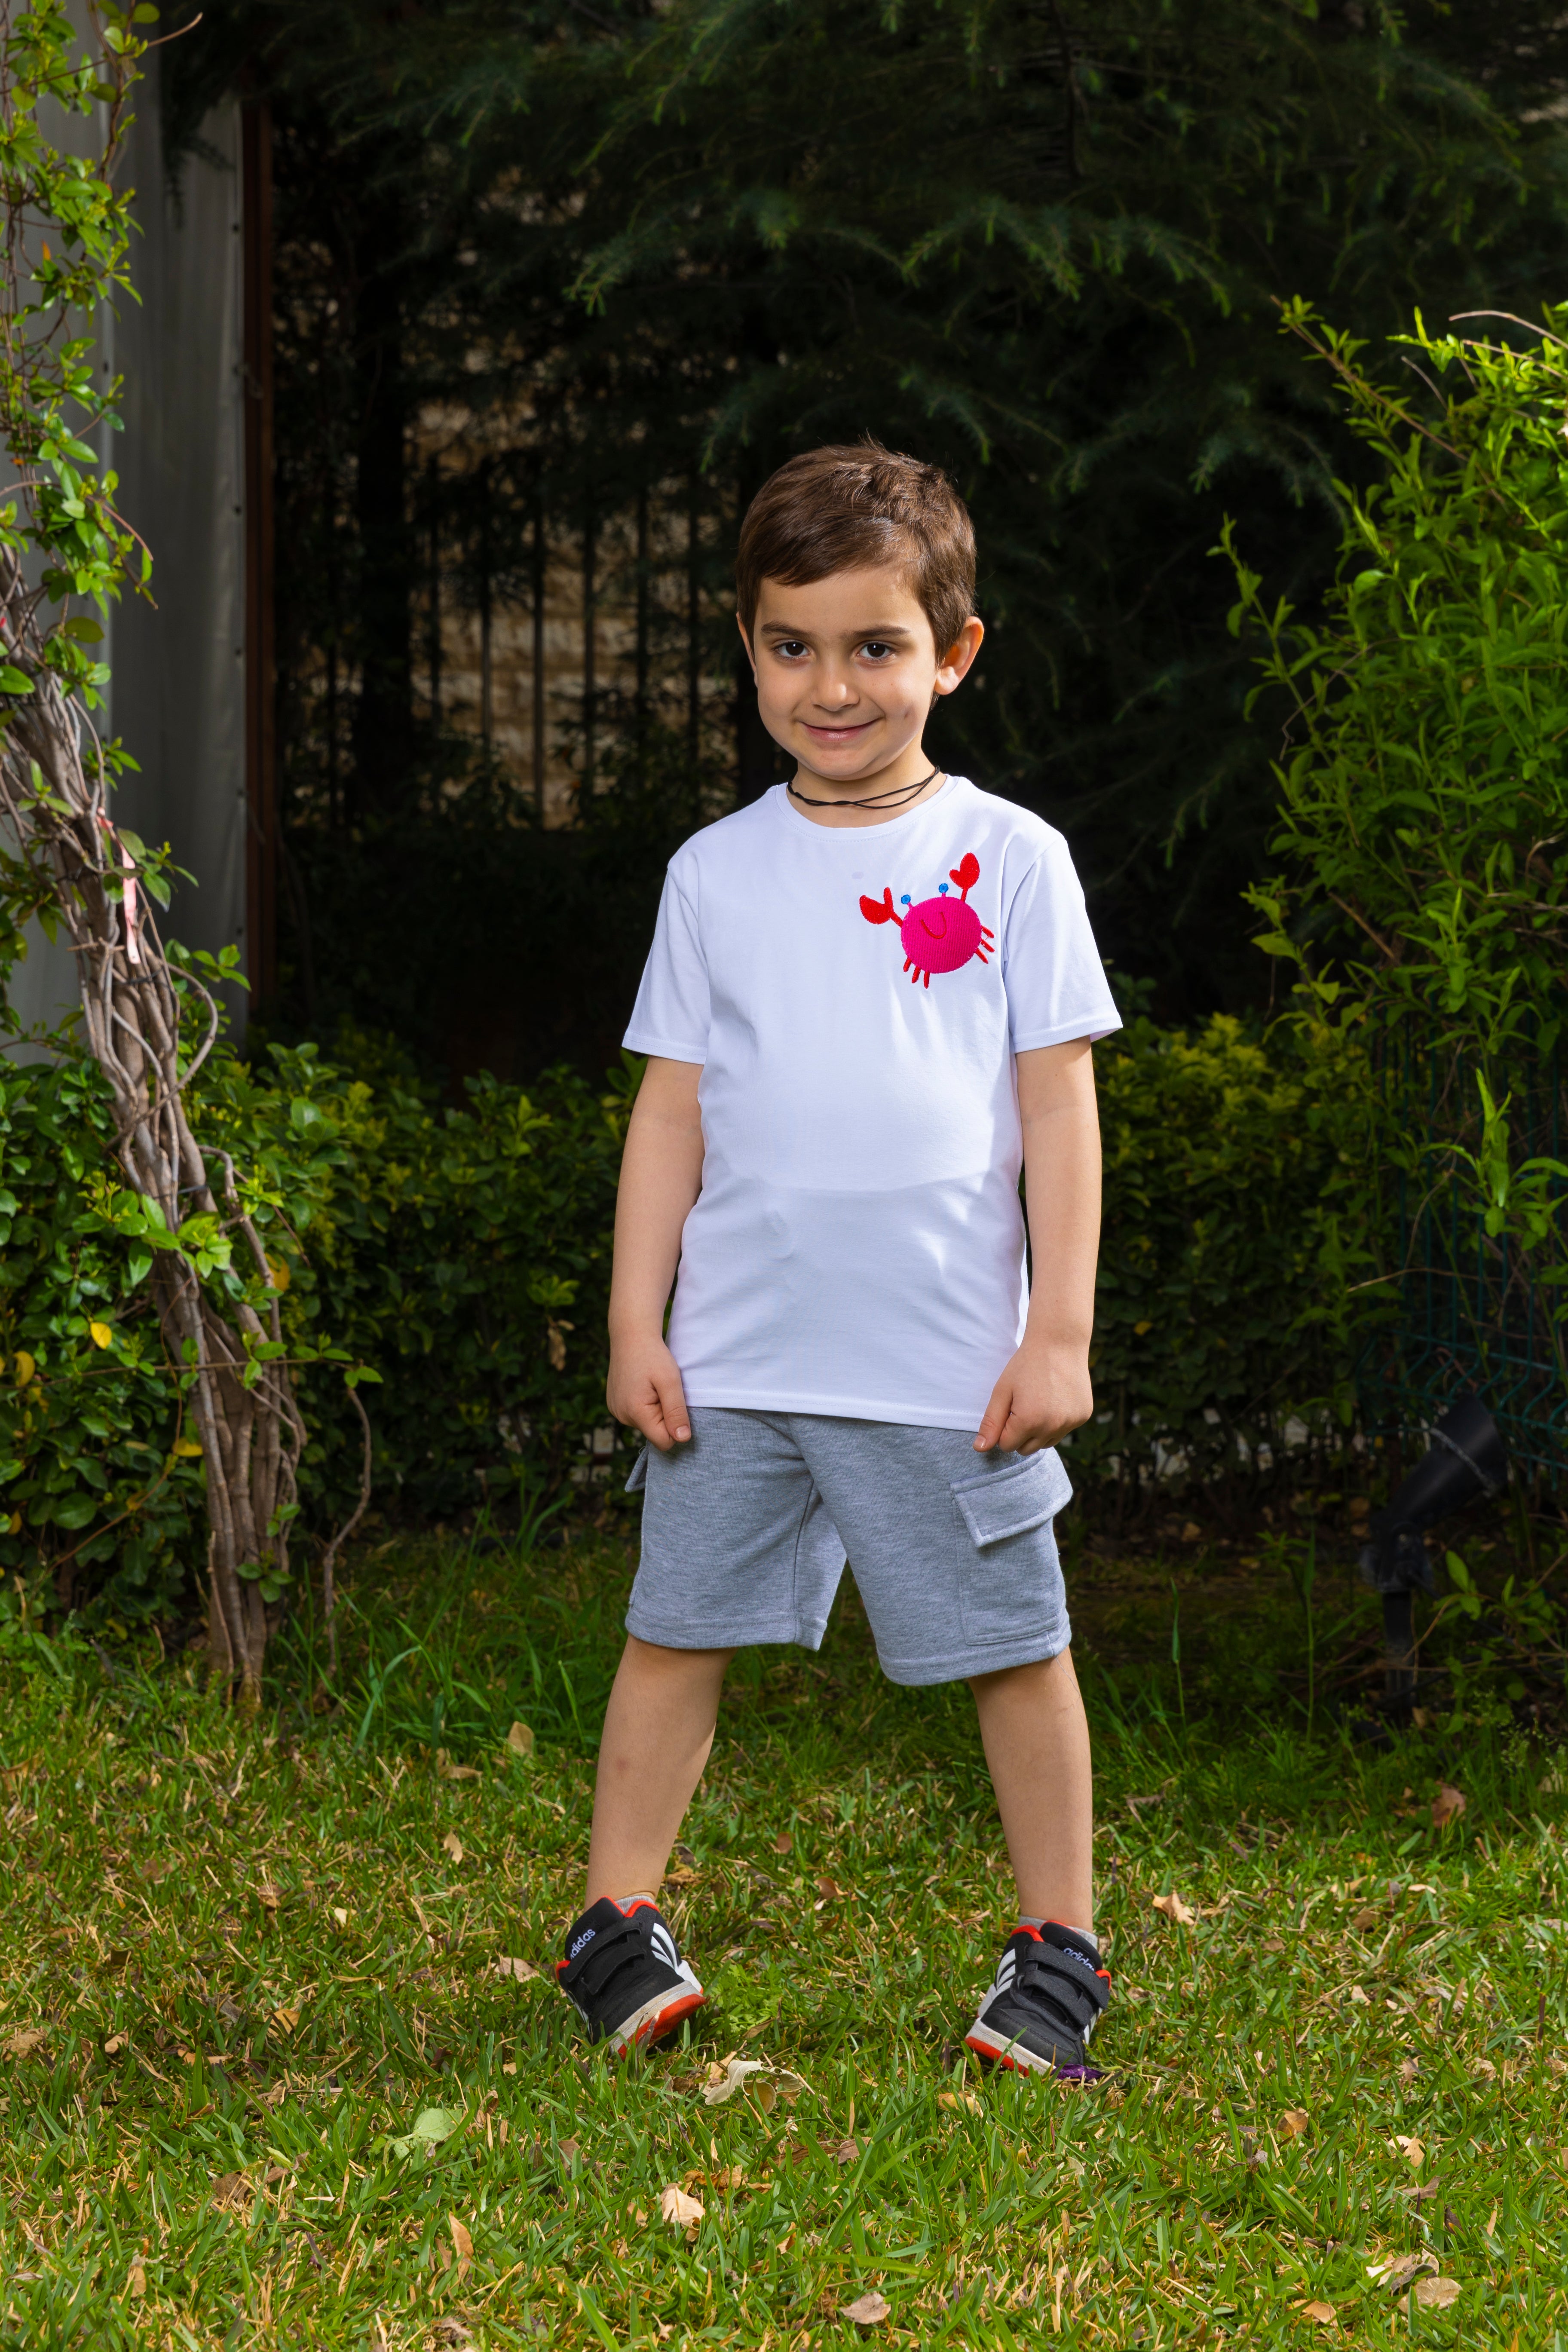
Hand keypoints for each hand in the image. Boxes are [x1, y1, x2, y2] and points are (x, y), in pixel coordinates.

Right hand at [607, 1330, 691, 1450]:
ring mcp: (616, 1411)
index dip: (676, 1428)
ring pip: (646, 1425)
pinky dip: (645, 1405)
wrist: (631, 1335)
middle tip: (663, 1390)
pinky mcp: (614, 1405)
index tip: (676, 1404)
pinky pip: (636, 1415)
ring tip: (653, 1386)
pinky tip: (643, 1386)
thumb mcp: (670, 1381)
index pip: (663, 1442)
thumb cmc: (653, 1355)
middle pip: (654, 1433)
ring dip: (655, 1410)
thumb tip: (683, 1439)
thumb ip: (676, 1411)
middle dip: (664, 1416)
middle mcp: (621, 1416)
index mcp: (635, 1412)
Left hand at [975, 1338, 1092, 1455]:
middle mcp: (1052, 1426)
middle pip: (1026, 1449)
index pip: (1007, 1446)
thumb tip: (980, 1449)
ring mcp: (1071, 1422)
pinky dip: (1056, 1422)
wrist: (1059, 1342)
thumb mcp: (1002, 1391)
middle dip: (1019, 1434)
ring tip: (1038, 1402)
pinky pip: (1063, 1431)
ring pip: (1045, 1443)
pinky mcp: (1083, 1417)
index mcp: (1029, 1421)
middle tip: (1022, 1405)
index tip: (1008, 1408)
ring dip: (1038, 1431)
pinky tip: (1055, 1399)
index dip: (1003, 1429)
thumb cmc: (1026, 1365)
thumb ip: (991, 1422)